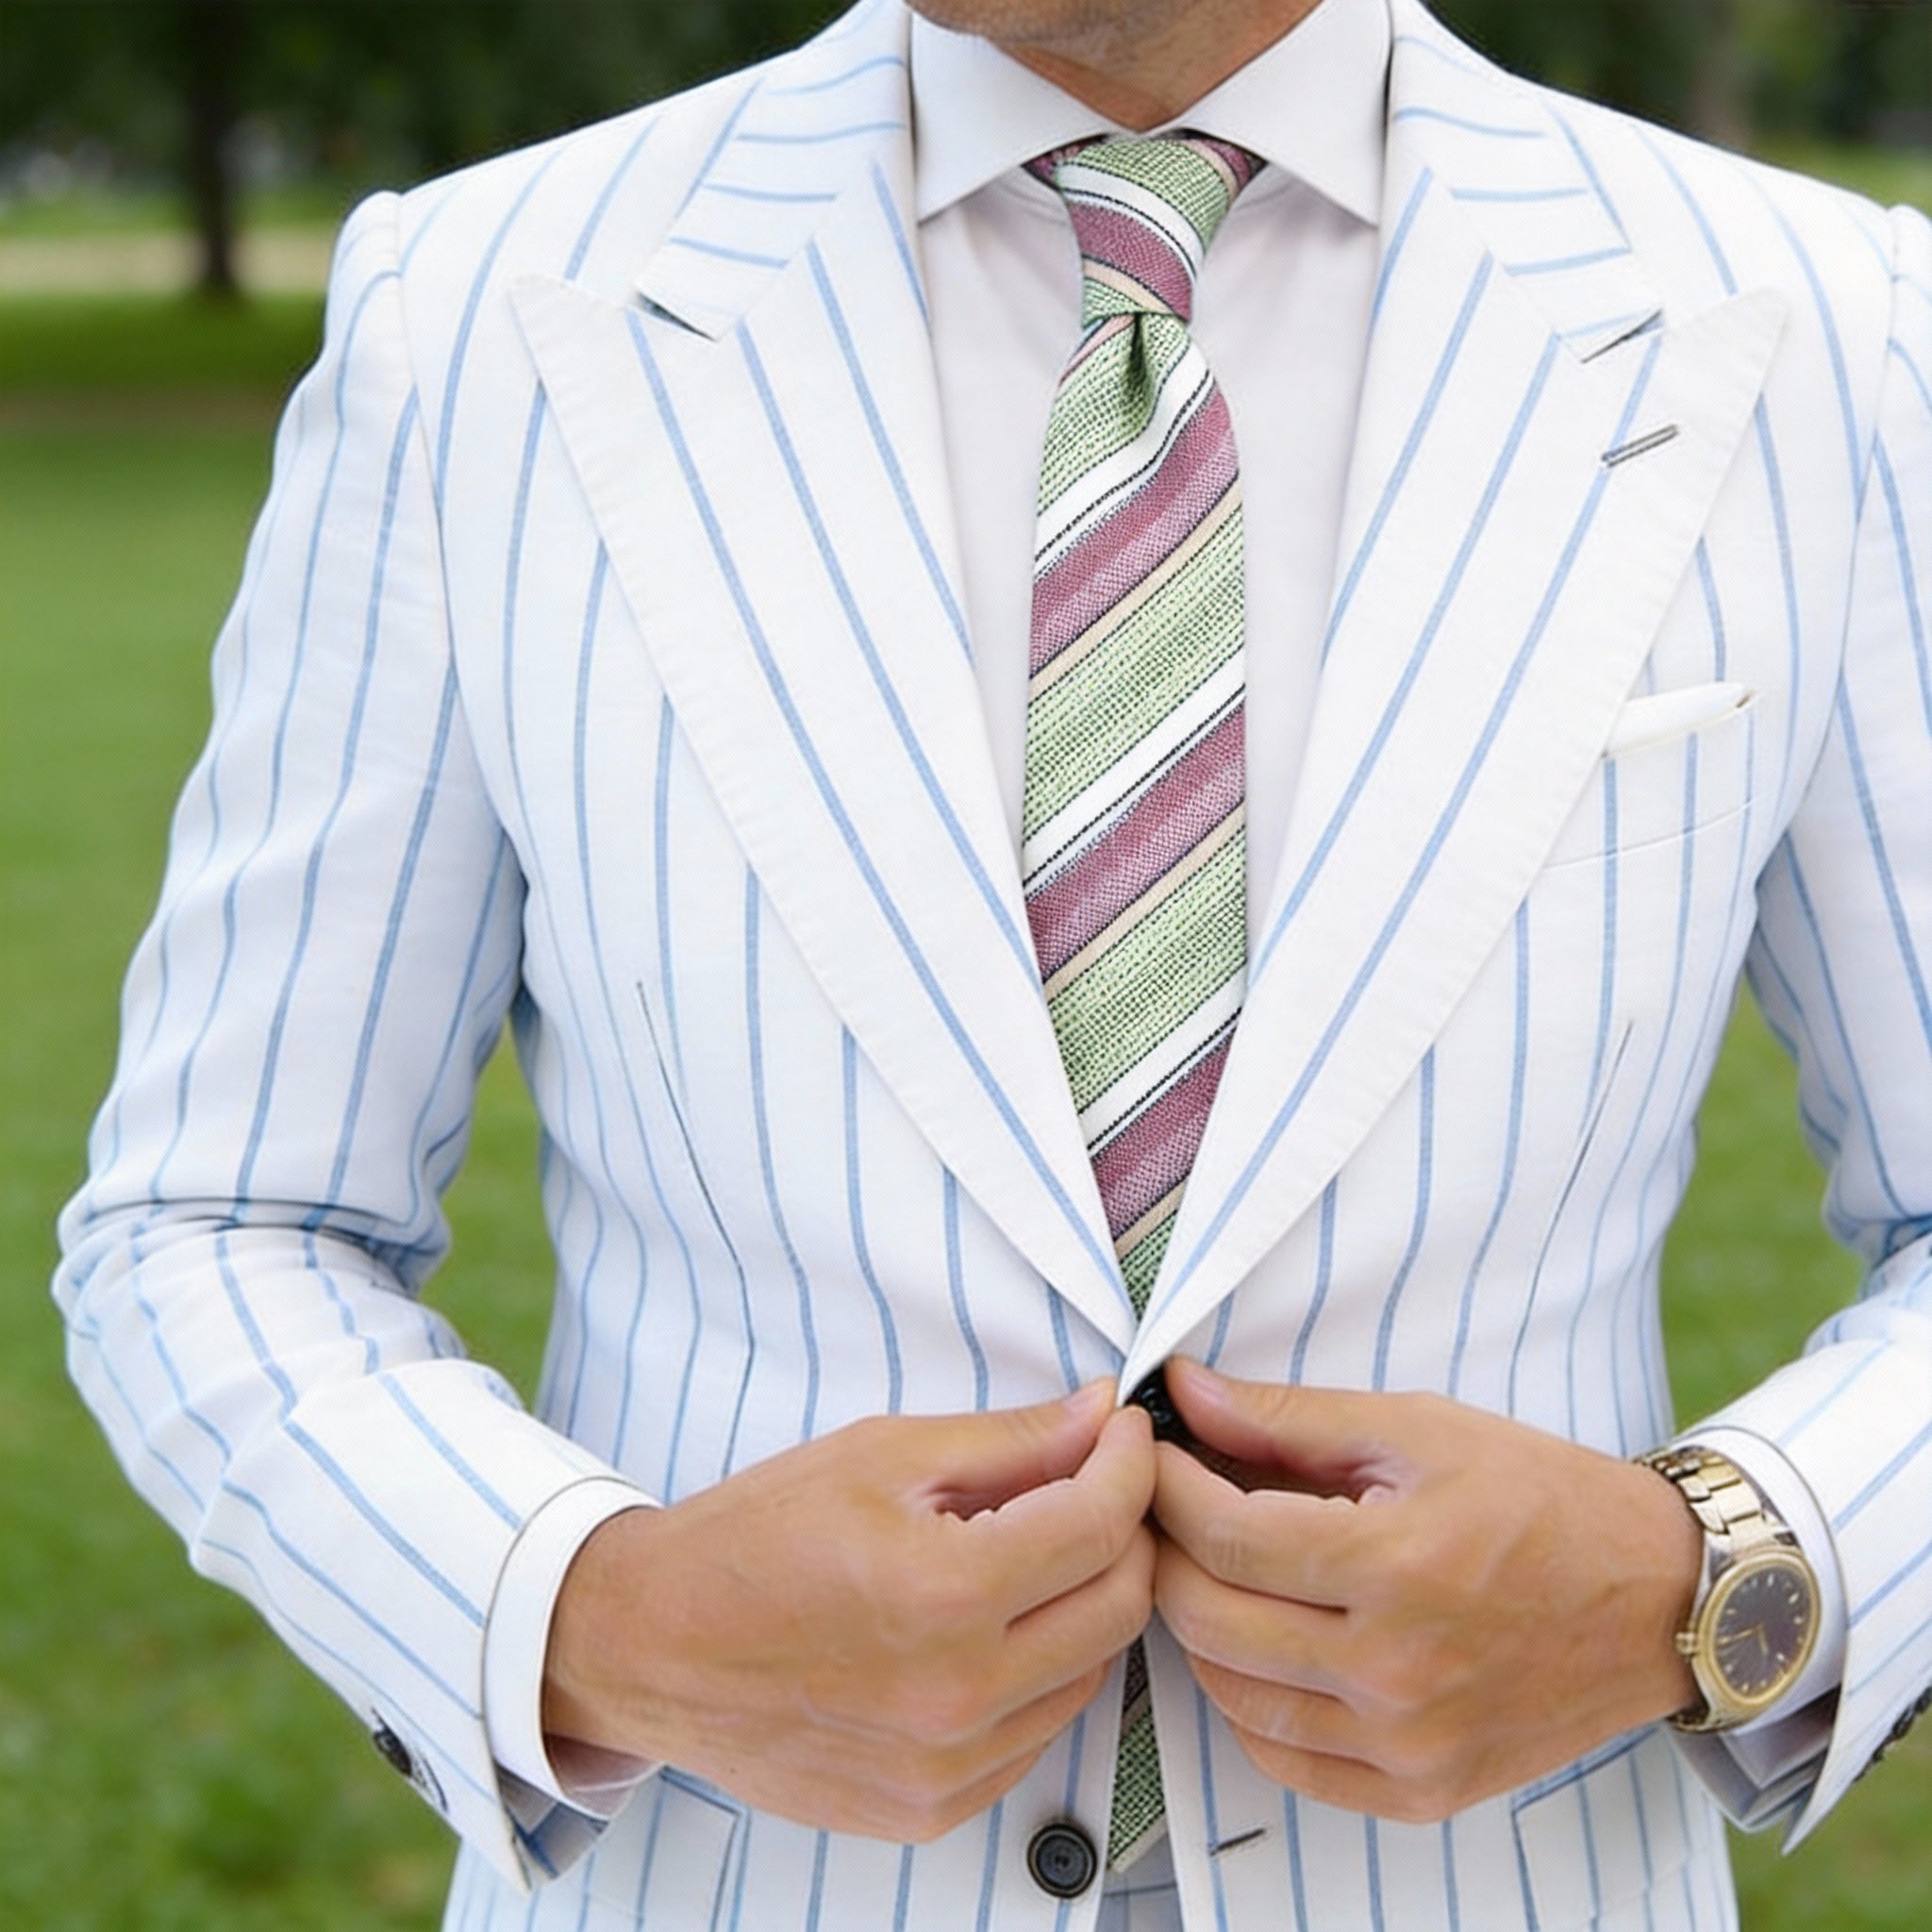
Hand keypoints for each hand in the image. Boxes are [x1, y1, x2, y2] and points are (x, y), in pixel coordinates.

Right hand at [544, 1384, 1156, 1841]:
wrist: (652, 1645)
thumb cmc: (753, 1540)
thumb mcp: (881, 1455)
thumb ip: (1008, 1441)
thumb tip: (1099, 1417)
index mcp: (944, 1593)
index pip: (1102, 1524)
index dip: (1130, 1463)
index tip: (1123, 1433)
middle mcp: (957, 1695)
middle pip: (1120, 1606)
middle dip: (1126, 1530)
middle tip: (1095, 1484)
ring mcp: (948, 1767)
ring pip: (1091, 1674)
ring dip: (1087, 1602)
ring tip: (1034, 1552)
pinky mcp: (932, 1809)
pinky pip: (1038, 1734)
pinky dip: (1041, 1672)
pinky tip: (993, 1626)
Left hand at [1150, 1359, 1701, 1822]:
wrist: (1658, 1596)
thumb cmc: (1540, 1497)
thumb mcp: (1417, 1428)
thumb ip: (1289, 1417)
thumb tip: (1185, 1392)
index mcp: (1399, 1566)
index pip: (1226, 1537)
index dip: (1167, 1488)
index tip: (1152, 1453)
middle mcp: (1399, 1670)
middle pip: (1211, 1619)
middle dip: (1166, 1551)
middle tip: (1163, 1506)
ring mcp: (1410, 1744)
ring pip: (1233, 1696)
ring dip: (1197, 1626)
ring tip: (1208, 1568)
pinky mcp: (1424, 1791)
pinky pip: (1286, 1760)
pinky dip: (1248, 1703)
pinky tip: (1256, 1646)